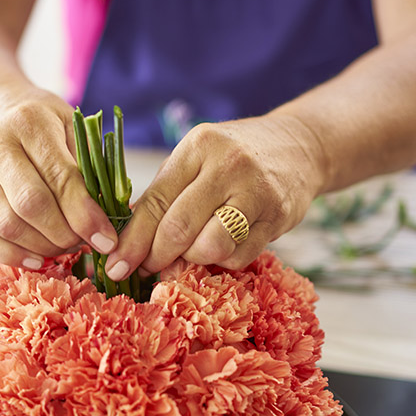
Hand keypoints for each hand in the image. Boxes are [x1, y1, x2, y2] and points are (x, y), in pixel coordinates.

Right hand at [0, 89, 118, 267]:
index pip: (59, 177)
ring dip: (42, 246)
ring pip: (7, 224)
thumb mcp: (76, 129)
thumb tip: (107, 217)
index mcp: (30, 123)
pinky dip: (12, 254)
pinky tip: (38, 260)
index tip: (106, 239)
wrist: (2, 113)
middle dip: (64, 233)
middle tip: (85, 242)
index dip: (84, 214)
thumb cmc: (49, 125)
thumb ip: (91, 167)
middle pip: (29, 204)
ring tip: (65, 246)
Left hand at [104, 115, 327, 279]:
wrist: (300, 146)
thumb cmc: (233, 156)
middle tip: (147, 269)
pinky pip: (239, 257)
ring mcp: (256, 191)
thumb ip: (163, 195)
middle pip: (179, 229)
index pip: (155, 202)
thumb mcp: (195, 159)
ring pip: (210, 248)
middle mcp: (227, 165)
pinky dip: (221, 262)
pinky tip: (221, 247)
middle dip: (156, 257)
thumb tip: (126, 242)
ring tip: (189, 253)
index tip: (115, 266)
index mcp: (197, 147)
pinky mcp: (278, 216)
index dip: (132, 241)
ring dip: (192, 260)